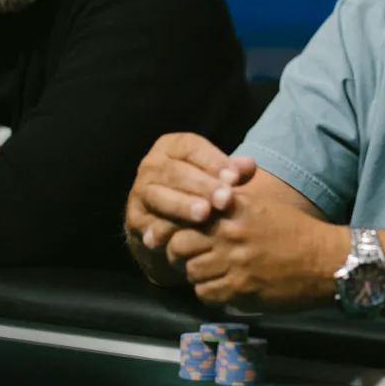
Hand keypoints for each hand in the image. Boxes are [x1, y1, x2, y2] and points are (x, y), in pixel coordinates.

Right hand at [125, 133, 256, 250]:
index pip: (191, 147)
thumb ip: (234, 172)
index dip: (213, 161)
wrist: (175, 226)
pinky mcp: (134, 218)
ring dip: (181, 205)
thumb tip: (249, 166)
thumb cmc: (203, 194)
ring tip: (204, 215)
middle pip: (175, 171)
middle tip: (225, 199)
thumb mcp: (219, 180)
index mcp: (172, 147)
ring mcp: (140, 192)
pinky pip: (147, 222)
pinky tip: (171, 238)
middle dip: (202, 186)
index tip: (235, 179)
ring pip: (158, 196)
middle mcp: (152, 166)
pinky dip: (160, 230)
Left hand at [165, 176, 344, 309]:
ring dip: (198, 275)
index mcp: (235, 208)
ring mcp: (234, 262)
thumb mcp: (264, 206)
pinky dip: (211, 293)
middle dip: (181, 253)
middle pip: (180, 244)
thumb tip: (207, 202)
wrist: (326, 260)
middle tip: (190, 258)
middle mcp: (230, 233)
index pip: (188, 214)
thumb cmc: (297, 231)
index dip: (178, 226)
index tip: (181, 234)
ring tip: (212, 274)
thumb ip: (233, 203)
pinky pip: (206, 293)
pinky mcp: (240, 288)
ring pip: (191, 272)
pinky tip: (223, 288)